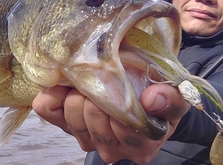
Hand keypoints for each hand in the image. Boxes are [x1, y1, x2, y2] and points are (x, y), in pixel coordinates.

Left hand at [32, 84, 188, 163]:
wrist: (145, 96)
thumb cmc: (159, 93)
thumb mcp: (176, 94)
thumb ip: (171, 98)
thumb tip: (152, 99)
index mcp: (142, 144)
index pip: (121, 123)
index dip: (119, 96)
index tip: (124, 74)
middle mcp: (113, 149)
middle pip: (90, 117)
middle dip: (96, 91)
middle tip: (106, 73)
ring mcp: (87, 140)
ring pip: (71, 113)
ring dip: (78, 91)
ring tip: (92, 78)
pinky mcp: (64, 126)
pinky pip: (46, 108)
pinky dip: (54, 92)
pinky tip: (70, 85)